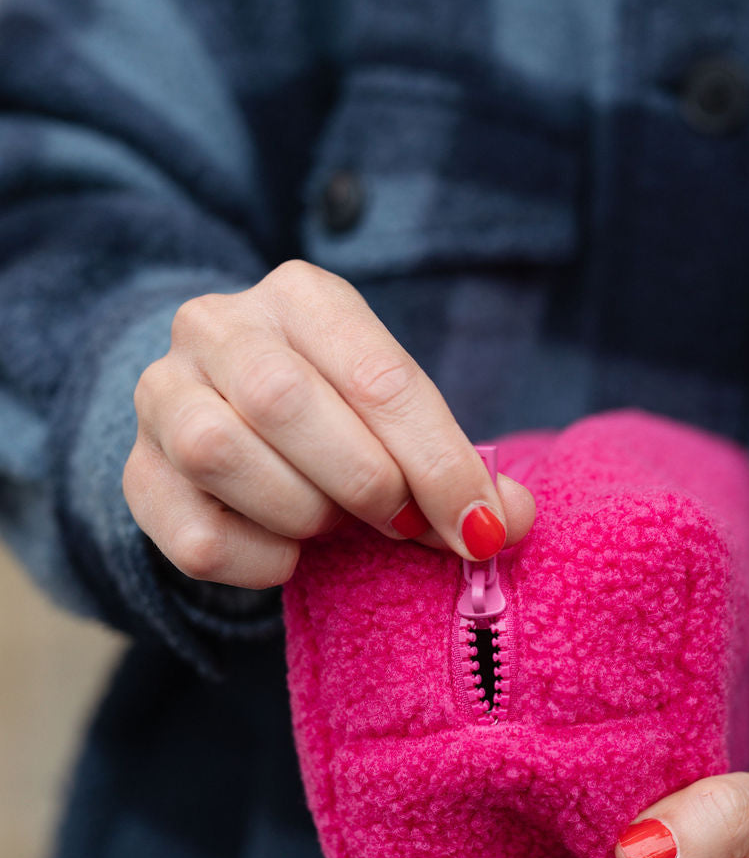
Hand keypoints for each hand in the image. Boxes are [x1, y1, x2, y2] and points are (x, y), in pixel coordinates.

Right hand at [124, 260, 534, 587]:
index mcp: (302, 297)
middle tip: (400, 523)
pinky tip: (286, 553)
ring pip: (221, 454)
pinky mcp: (136, 473)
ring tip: (331, 525)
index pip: (377, 376)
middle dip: (363, 480)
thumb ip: (454, 467)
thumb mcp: (398, 419)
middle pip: (284, 400)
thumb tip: (503, 524)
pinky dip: (257, 561)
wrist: (227, 416)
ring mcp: (163, 395)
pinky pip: (193, 533)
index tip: (478, 528)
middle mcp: (217, 327)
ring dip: (301, 513)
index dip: (438, 463)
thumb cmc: (337, 418)